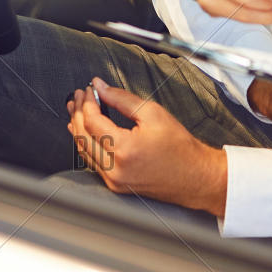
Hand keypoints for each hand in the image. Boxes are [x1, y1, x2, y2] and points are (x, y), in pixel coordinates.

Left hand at [66, 78, 227, 214]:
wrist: (195, 176)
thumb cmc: (179, 147)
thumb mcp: (153, 113)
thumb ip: (122, 98)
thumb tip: (100, 87)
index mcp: (124, 149)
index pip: (92, 121)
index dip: (87, 102)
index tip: (88, 89)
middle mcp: (115, 168)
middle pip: (82, 135)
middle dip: (77, 112)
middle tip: (78, 96)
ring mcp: (113, 180)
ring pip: (83, 150)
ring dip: (77, 127)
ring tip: (76, 109)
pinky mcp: (115, 185)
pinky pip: (92, 162)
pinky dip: (85, 144)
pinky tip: (82, 132)